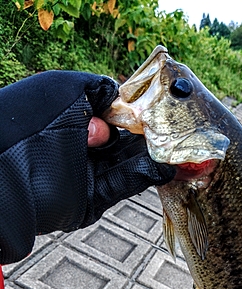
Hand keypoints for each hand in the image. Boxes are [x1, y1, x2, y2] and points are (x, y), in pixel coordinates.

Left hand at [0, 71, 174, 264]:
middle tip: (172, 129)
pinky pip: (123, 185)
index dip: (135, 110)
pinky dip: (145, 174)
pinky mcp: (92, 199)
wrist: (6, 174)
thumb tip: (117, 100)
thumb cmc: (28, 121)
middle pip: (123, 140)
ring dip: (152, 155)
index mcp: (71, 118)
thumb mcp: (62, 86)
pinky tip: (164, 165)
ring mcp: (86, 174)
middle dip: (149, 134)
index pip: (111, 113)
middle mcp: (80, 147)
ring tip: (174, 148)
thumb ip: (96, 88)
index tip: (157, 108)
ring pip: (127, 163)